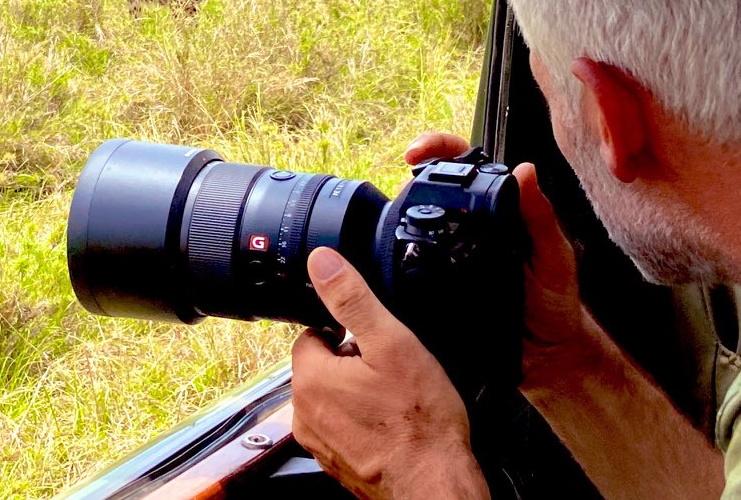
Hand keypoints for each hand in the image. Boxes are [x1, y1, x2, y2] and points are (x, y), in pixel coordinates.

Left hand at [291, 246, 489, 499]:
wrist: (435, 484)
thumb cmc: (418, 421)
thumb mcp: (390, 342)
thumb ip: (352, 298)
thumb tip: (322, 262)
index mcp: (311, 379)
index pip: (312, 333)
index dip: (345, 331)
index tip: (372, 341)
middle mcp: (305, 414)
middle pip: (322, 366)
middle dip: (351, 361)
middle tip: (389, 370)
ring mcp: (320, 444)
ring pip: (332, 397)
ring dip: (356, 392)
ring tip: (393, 397)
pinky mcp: (336, 464)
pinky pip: (343, 427)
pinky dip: (362, 421)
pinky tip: (391, 422)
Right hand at [404, 133, 587, 394]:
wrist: (545, 358)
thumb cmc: (556, 303)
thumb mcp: (554, 257)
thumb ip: (540, 217)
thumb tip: (526, 170)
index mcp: (500, 209)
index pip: (466, 166)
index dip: (440, 150)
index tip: (419, 152)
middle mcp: (472, 225)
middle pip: (432, 186)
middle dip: (412, 175)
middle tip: (405, 176)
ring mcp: (451, 254)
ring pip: (416, 221)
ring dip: (400, 213)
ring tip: (394, 215)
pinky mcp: (437, 284)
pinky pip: (412, 263)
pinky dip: (397, 256)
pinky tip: (389, 255)